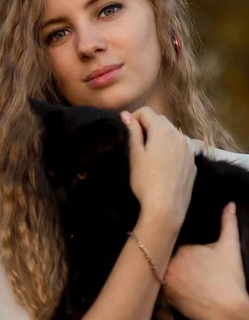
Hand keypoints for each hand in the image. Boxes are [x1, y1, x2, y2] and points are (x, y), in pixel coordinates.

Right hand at [120, 107, 196, 229]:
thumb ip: (132, 131)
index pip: (146, 111)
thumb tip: (126, 114)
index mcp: (162, 130)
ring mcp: (189, 150)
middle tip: (136, 143)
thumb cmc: (145, 181)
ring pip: (173, 134)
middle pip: (161, 121)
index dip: (134, 117)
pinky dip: (171, 150)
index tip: (127, 131)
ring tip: (150, 155)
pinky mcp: (193, 163)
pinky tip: (164, 166)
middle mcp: (179, 135)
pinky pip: (181, 148)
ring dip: (160, 137)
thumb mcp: (134, 154)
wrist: (166, 207)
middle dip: (148, 126)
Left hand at [164, 202, 248, 319]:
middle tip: (191, 268)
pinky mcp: (165, 298)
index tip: (193, 256)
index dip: (184, 248)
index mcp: (182, 249)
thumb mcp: (230, 248)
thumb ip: (228, 223)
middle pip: (168, 256)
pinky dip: (168, 286)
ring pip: (163, 270)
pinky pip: (162, 286)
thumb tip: (230, 204)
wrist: (228, 312)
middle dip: (174, 259)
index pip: (175, 242)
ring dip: (169, 271)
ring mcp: (166, 282)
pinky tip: (183, 287)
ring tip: (187, 278)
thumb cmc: (229, 279)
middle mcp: (169, 264)